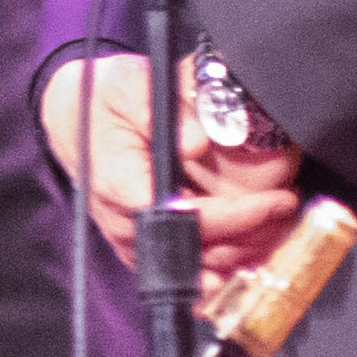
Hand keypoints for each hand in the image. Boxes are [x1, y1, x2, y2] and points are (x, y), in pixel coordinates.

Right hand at [34, 54, 312, 267]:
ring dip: (238, 257)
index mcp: (121, 184)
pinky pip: (177, 272)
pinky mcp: (135, 246)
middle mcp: (123, 222)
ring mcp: (128, 240)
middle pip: (195, 250)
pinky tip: (247, 257)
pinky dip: (215, 270)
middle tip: (287, 207)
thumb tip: (196, 142)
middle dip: (249, 235)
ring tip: (277, 231)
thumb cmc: (100, 99)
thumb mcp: (126, 84)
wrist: (68, 117)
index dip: (235, 219)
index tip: (275, 201)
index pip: (186, 218)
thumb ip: (156, 107)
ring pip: (190, 269)